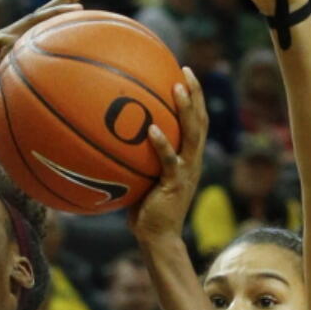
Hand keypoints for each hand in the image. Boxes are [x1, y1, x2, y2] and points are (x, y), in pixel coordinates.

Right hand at [0, 0, 90, 127]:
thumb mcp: (15, 101)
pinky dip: (16, 55)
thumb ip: (32, 94)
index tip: (84, 12)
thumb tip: (62, 101)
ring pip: (33, 21)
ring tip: (81, 6)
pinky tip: (7, 70)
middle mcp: (7, 40)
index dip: (60, 22)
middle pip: (41, 15)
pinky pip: (11, 44)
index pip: (42, 33)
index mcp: (14, 53)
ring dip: (57, 11)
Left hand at [129, 68, 208, 247]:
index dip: (194, 98)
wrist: (157, 238)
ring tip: (177, 88)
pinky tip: (152, 130)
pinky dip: (162, 145)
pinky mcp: (174, 185)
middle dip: (196, 94)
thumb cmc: (146, 211)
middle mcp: (192, 162)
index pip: (196, 122)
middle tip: (187, 70)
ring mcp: (186, 173)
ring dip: (186, 110)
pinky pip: (169, 161)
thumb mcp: (142, 179)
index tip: (185, 74)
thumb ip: (136, 159)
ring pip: (192, 135)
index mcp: (188, 159)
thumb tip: (110, 140)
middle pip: (200, 121)